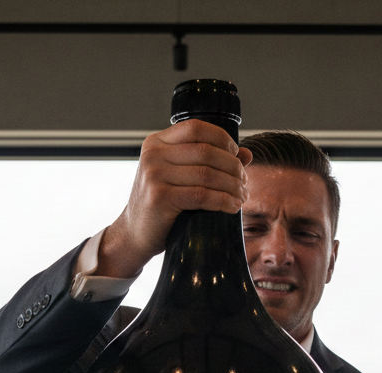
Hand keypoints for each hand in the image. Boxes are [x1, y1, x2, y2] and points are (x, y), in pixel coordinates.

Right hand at [97, 119, 251, 278]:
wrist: (134, 235)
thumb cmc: (161, 206)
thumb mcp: (180, 177)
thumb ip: (207, 162)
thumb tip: (247, 154)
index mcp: (156, 142)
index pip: (196, 128)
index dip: (223, 139)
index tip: (237, 156)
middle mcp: (153, 154)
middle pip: (206, 151)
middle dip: (233, 167)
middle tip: (244, 182)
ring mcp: (154, 175)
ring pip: (207, 174)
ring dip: (232, 186)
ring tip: (242, 196)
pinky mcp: (160, 197)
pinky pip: (202, 195)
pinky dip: (223, 201)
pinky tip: (233, 207)